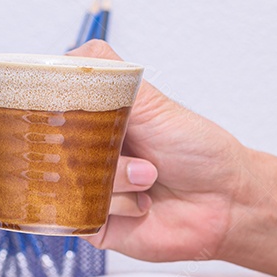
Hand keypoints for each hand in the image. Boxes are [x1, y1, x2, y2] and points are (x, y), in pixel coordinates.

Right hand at [70, 40, 251, 261]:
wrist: (226, 201)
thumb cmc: (197, 151)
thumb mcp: (153, 103)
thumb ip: (112, 76)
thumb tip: (77, 54)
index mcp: (94, 124)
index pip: (49, 114)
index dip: (54, 114)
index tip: (70, 114)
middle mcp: (85, 155)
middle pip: (51, 148)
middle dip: (93, 147)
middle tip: (126, 146)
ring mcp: (86, 189)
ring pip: (67, 181)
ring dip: (114, 178)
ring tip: (147, 177)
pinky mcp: (90, 222)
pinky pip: (80, 213)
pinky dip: (116, 205)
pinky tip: (141, 203)